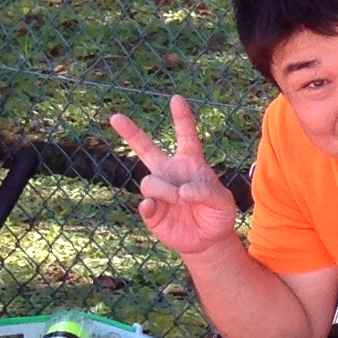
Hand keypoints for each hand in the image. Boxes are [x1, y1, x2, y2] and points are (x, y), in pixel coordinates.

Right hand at [108, 95, 239, 262]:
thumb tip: (182, 191)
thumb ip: (207, 192)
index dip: (182, 118)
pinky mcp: (151, 211)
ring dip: (165, 191)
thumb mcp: (223, 201)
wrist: (208, 239)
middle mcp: (170, 172)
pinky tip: (154, 207)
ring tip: (179, 200)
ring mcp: (158, 190)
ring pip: (150, 182)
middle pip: (145, 148)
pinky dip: (149, 206)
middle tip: (115, 117)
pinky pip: (144, 204)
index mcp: (191, 162)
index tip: (176, 99)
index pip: (186, 136)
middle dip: (130, 132)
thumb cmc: (218, 213)